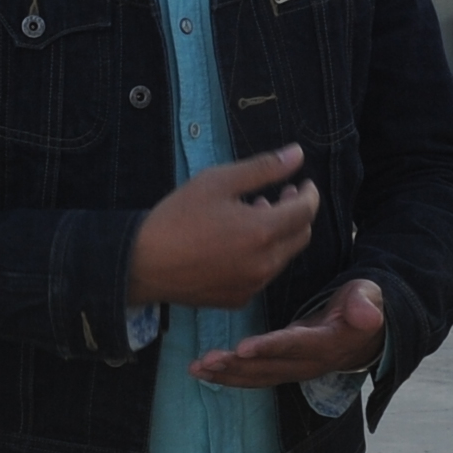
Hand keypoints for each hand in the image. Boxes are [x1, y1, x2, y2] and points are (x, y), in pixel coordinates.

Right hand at [126, 147, 321, 309]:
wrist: (142, 264)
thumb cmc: (177, 217)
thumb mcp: (217, 181)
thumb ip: (263, 168)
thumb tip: (298, 153)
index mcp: (263, 231)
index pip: (306, 211)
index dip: (309, 194)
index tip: (303, 183)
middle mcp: (265, 263)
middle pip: (301, 236)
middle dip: (297, 214)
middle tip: (279, 196)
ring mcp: (253, 285)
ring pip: (283, 257)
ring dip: (279, 234)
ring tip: (253, 215)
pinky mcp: (239, 299)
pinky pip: (263, 275)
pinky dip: (261, 256)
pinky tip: (236, 244)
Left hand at [194, 278, 384, 389]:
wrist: (366, 334)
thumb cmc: (364, 305)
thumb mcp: (369, 298)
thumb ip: (365, 304)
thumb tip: (369, 315)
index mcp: (328, 343)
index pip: (296, 346)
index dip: (270, 348)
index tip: (243, 348)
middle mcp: (309, 363)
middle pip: (269, 367)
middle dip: (236, 366)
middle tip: (206, 361)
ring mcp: (295, 369)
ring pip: (258, 376)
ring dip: (227, 374)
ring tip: (197, 368)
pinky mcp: (283, 368)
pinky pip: (254, 375)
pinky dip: (228, 375)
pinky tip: (203, 370)